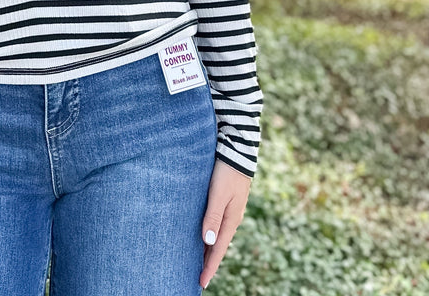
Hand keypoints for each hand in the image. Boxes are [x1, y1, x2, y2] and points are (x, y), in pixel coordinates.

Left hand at [199, 159, 251, 288]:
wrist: (237, 151)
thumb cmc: (226, 172)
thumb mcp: (218, 194)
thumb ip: (212, 216)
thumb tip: (208, 241)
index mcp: (231, 220)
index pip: (218, 250)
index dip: (209, 267)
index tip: (200, 283)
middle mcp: (231, 219)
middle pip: (218, 246)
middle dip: (208, 262)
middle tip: (197, 278)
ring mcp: (230, 211)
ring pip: (218, 236)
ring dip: (208, 249)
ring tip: (197, 261)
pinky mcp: (227, 202)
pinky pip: (217, 225)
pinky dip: (210, 235)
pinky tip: (204, 236)